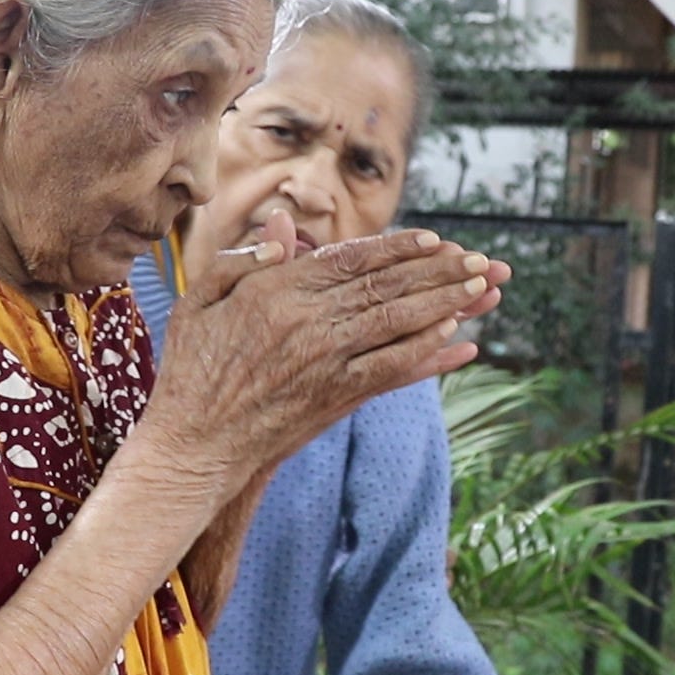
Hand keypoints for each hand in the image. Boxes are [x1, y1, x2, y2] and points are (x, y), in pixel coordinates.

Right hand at [142, 210, 506, 488]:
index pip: (349, 259)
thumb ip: (241, 262)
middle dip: (438, 269)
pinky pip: (392, 368)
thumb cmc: (191, 370)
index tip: (433, 238)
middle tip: (480, 258)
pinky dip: (427, 350)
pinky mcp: (336, 397)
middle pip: (386, 285)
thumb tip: (282, 230)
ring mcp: (326, 361)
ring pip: (398, 321)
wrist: (194, 444)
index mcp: (276, 291)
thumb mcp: (200, 301)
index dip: (396, 247)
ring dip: (445, 303)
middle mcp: (308, 322)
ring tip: (483, 288)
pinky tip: (457, 337)